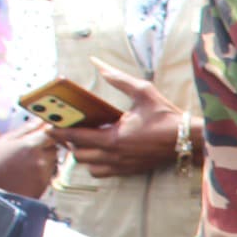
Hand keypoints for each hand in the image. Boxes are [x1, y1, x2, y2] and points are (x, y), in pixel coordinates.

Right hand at [0, 122, 58, 196]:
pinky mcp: (42, 188)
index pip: (53, 133)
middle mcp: (40, 161)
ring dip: (46, 160)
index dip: (50, 132)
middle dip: (47, 146)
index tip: (45, 132)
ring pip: (54, 162)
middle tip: (29, 150)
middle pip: (55, 148)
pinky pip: (50, 176)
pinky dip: (43, 173)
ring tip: (25, 163)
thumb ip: (26, 129)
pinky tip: (26, 174)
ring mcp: (43, 176)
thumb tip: (41, 120)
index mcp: (30, 145)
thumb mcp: (6, 140)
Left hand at [47, 60, 183, 179]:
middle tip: (68, 131)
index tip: (48, 128)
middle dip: (69, 145)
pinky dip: (96, 165)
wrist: (187, 138)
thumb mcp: (142, 91)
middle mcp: (115, 155)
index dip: (59, 133)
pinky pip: (104, 173)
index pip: (77, 137)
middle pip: (79, 155)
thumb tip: (98, 63)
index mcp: (114, 137)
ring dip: (83, 156)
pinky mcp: (130, 170)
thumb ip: (117, 78)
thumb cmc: (166, 115)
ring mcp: (123, 165)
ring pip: (90, 167)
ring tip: (83, 143)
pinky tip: (100, 152)